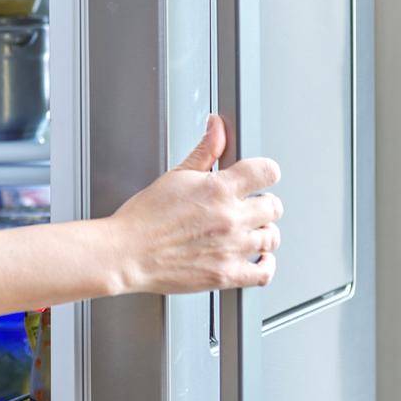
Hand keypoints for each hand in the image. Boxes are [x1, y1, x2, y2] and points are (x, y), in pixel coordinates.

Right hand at [106, 115, 282, 293]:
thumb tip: (217, 127)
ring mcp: (230, 248)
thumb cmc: (144, 218)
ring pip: (271, 237)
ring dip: (263, 232)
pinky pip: (264, 272)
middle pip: (274, 206)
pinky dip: (266, 265)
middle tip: (249, 206)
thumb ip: (204, 151)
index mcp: (218, 189)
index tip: (260, 177)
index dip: (265, 172)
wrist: (126, 253)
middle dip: (263, 203)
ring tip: (249, 230)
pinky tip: (258, 258)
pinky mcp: (226, 274)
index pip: (267, 172)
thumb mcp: (175, 175)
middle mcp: (229, 218)